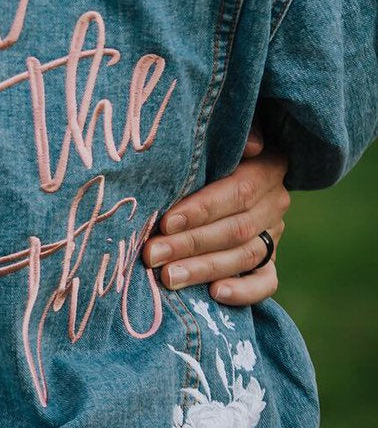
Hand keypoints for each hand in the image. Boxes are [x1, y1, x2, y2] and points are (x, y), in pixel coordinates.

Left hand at [144, 128, 289, 303]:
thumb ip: (234, 136)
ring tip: (168, 278)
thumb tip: (253, 144)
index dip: (202, 209)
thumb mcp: (220, 132)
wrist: (231, 160)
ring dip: (204, 270)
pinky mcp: (270, 259)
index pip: (237, 192)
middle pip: (235, 229)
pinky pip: (266, 282)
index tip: (166, 222)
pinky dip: (244, 292)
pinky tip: (215, 295)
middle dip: (190, 244)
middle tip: (152, 255)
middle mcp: (275, 202)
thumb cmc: (210, 143)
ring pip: (244, 256)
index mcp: (266, 168)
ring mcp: (274, 233)